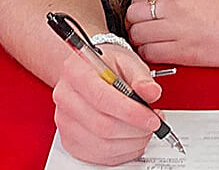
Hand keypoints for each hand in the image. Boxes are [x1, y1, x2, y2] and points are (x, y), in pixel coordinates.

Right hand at [52, 39, 163, 165]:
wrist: (90, 72)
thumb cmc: (107, 65)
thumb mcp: (127, 61)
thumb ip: (141, 77)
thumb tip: (151, 92)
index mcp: (76, 71)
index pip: (102, 98)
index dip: (131, 112)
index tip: (151, 118)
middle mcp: (66, 97)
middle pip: (102, 126)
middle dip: (135, 130)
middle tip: (153, 123)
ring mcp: (65, 122)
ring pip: (102, 146)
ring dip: (131, 143)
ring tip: (144, 130)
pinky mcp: (70, 141)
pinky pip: (99, 157)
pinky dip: (122, 153)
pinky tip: (132, 140)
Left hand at [125, 0, 218, 67]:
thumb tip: (153, 8)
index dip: (138, 8)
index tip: (143, 16)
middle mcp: (175, 2)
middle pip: (133, 14)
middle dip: (135, 25)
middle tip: (144, 32)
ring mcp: (177, 25)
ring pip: (137, 35)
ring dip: (140, 42)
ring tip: (152, 44)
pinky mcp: (182, 49)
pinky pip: (149, 53)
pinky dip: (149, 57)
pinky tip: (160, 54)